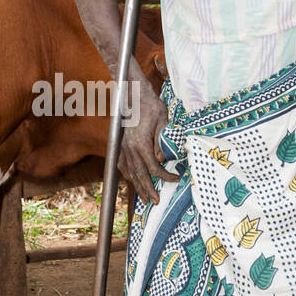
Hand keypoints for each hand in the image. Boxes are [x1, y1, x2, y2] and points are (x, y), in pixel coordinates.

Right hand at [118, 83, 178, 204]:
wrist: (133, 94)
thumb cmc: (150, 105)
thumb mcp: (162, 120)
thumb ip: (162, 141)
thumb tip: (162, 158)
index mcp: (141, 144)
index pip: (154, 167)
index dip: (165, 176)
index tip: (175, 178)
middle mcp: (129, 148)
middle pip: (140, 175)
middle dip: (148, 190)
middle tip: (156, 201)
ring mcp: (122, 147)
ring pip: (129, 172)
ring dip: (137, 186)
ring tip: (144, 198)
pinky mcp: (120, 145)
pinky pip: (122, 165)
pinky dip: (127, 175)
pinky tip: (132, 180)